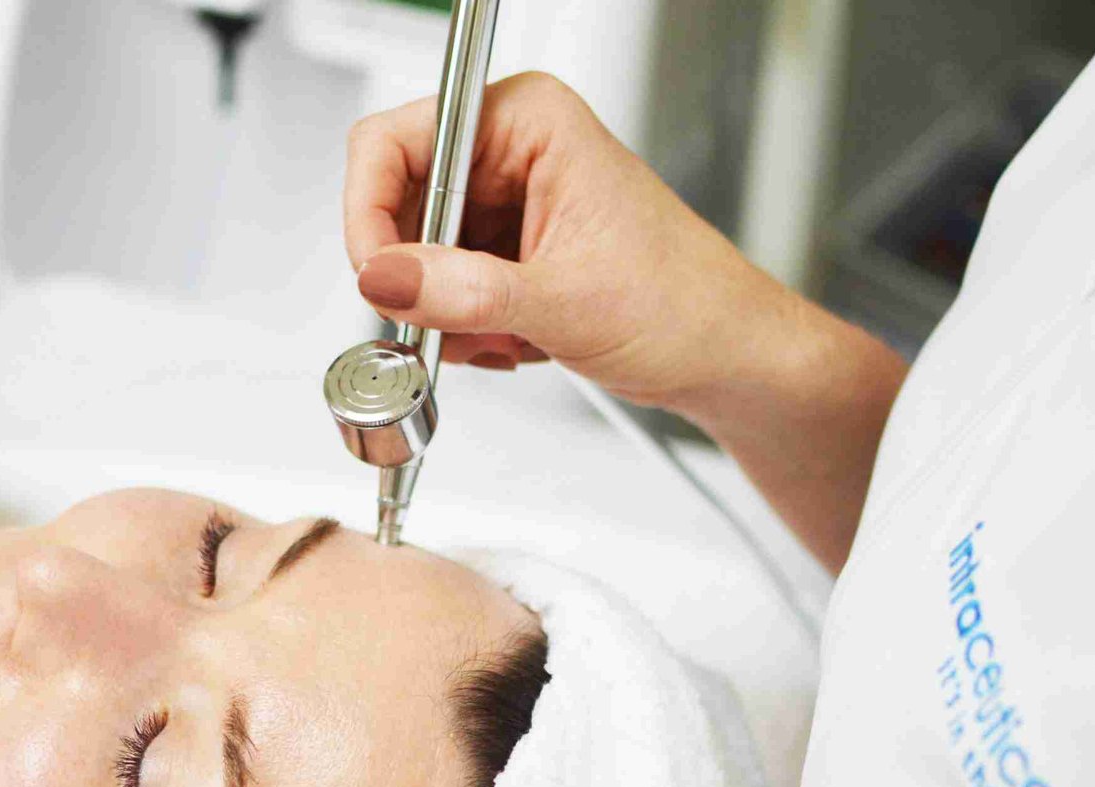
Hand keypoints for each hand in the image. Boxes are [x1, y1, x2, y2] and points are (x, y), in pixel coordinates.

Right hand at [344, 71, 787, 415]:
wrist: (723, 357)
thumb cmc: (684, 304)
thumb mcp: (563, 301)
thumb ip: (464, 290)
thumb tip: (384, 277)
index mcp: (529, 122)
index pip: (397, 140)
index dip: (371, 210)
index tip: (375, 275)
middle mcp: (513, 153)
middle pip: (398, 203)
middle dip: (416, 278)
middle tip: (440, 325)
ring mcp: (508, 204)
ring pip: (417, 256)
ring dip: (447, 314)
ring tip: (504, 337)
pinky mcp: (509, 251)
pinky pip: (445, 288)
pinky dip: (466, 329)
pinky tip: (516, 342)